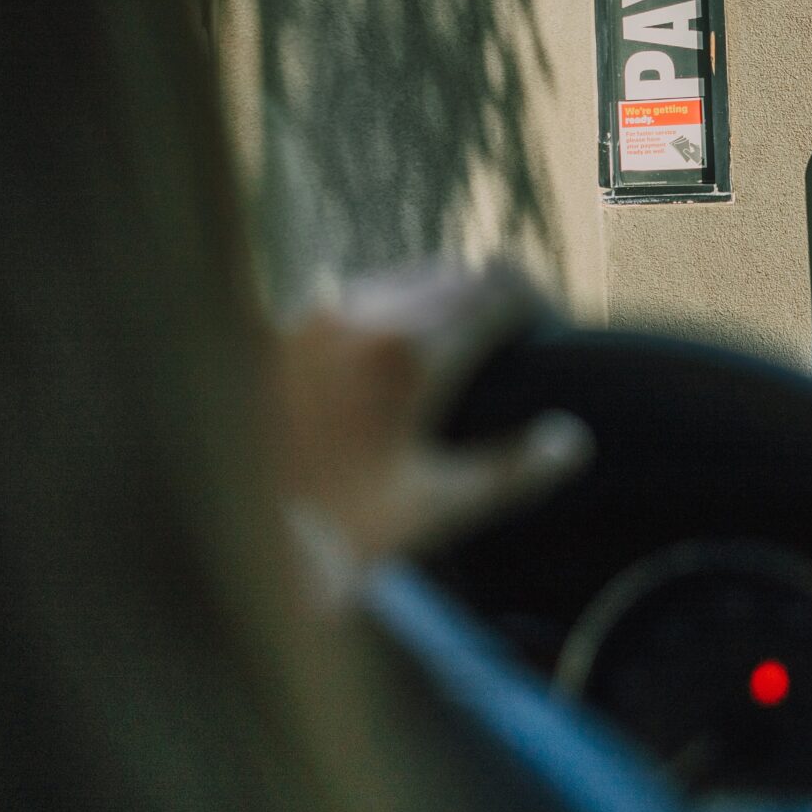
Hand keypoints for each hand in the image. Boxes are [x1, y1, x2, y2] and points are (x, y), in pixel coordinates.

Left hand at [272, 264, 590, 571]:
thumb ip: (513, 470)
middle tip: (507, 337)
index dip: (532, 302)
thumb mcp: (439, 506)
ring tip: (454, 347)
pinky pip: (356, 297)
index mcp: (410, 352)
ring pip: (403, 279)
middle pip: (452, 274)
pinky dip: (387, 313)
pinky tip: (392, 358)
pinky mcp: (285, 327)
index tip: (547, 327)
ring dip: (437, 301)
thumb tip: (573, 440)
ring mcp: (317, 316)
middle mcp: (362, 316)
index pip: (496, 290)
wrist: (237, 537)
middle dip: (486, 298)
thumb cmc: (344, 529)